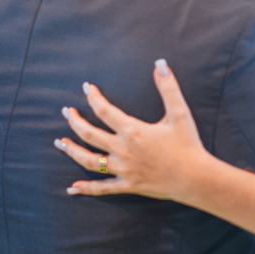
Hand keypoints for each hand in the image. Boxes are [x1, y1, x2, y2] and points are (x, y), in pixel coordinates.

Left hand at [55, 59, 208, 201]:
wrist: (195, 178)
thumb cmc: (188, 144)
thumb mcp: (179, 113)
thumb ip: (168, 87)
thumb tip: (160, 64)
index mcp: (132, 131)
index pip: (104, 110)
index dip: (93, 97)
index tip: (86, 88)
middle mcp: (122, 150)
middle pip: (89, 134)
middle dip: (75, 121)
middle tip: (66, 112)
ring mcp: (123, 169)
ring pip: (89, 161)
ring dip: (72, 151)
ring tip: (60, 143)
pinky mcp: (128, 185)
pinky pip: (102, 188)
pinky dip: (86, 189)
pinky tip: (73, 188)